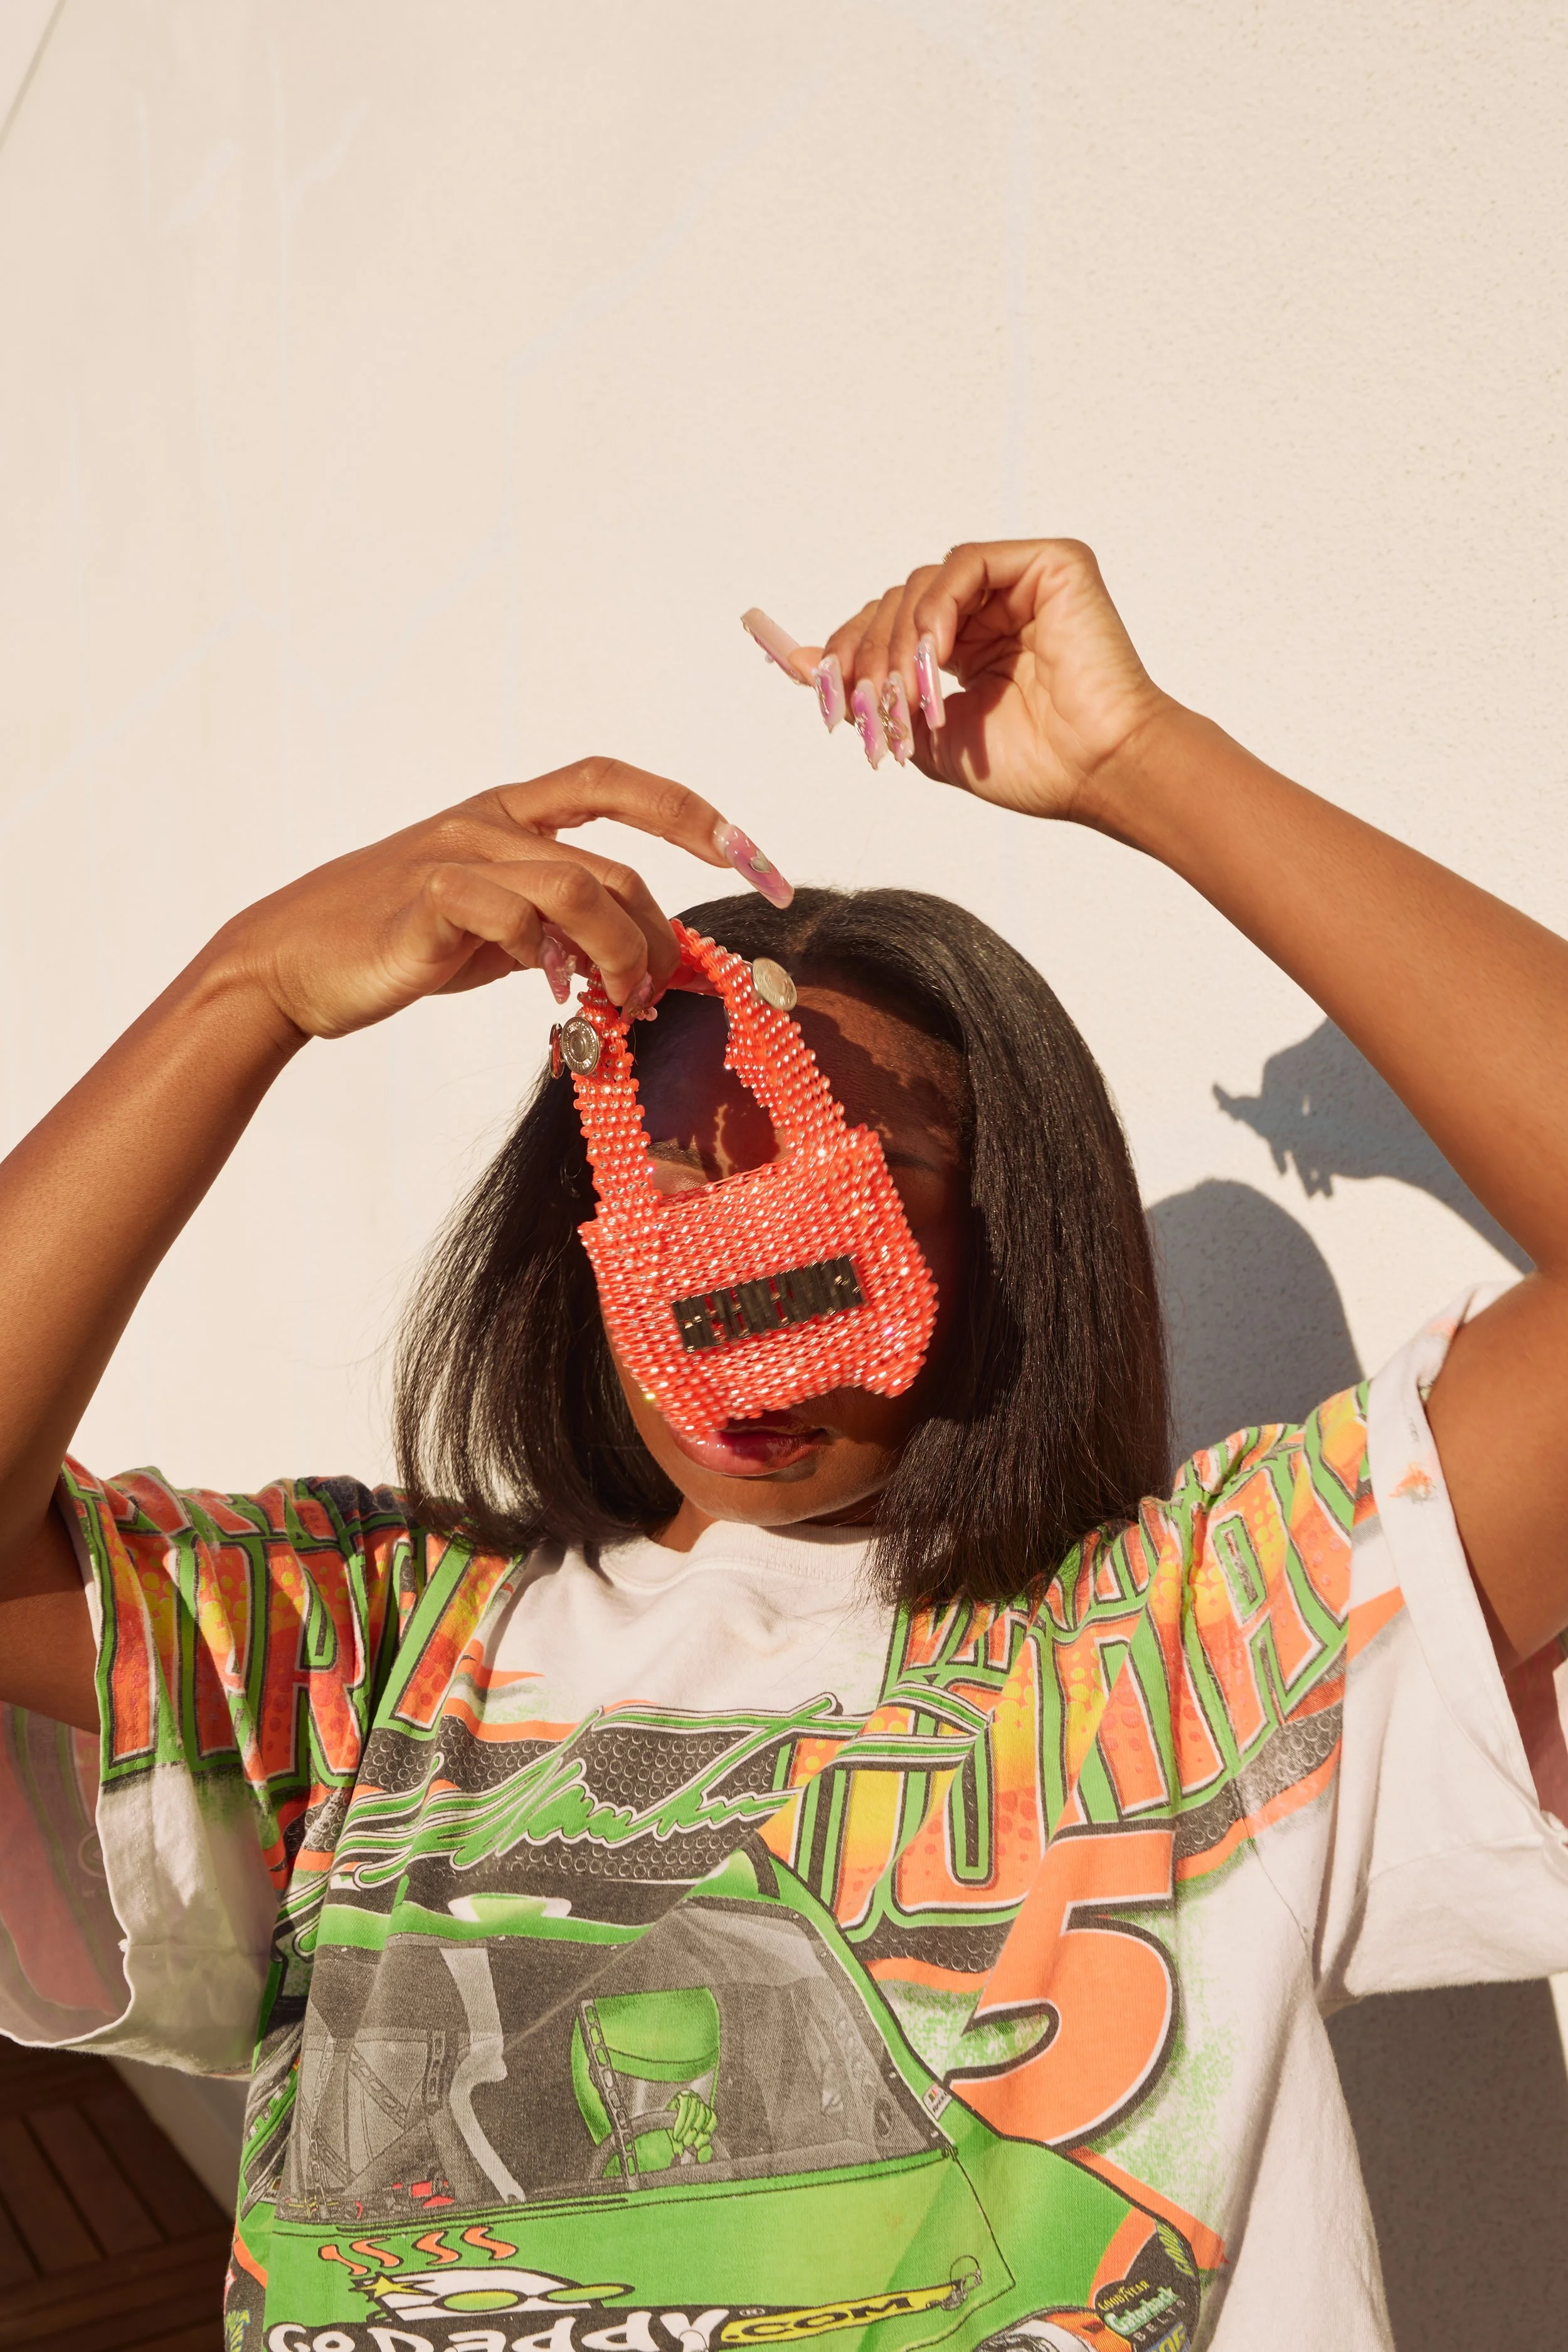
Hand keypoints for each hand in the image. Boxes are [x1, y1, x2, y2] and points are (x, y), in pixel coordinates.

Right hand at [205, 758, 790, 1040]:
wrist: (291, 962)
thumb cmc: (398, 941)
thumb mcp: (494, 929)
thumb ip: (557, 928)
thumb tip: (630, 959)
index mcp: (509, 813)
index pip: (612, 783)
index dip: (686, 809)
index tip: (749, 852)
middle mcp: (489, 821)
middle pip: (615, 867)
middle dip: (659, 936)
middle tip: (665, 994)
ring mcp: (457, 855)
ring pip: (578, 888)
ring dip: (620, 953)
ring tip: (622, 1001)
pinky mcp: (429, 900)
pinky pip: (513, 915)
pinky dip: (548, 955)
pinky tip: (551, 992)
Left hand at [791, 538, 1175, 822]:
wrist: (1095, 771)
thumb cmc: (1030, 765)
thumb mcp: (922, 734)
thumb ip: (867, 694)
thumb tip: (796, 663)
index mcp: (967, 648)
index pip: (887, 626)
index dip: (846, 651)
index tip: (820, 686)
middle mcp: (990, 610)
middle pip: (896, 603)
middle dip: (868, 655)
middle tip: (867, 705)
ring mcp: (1020, 584)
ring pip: (922, 583)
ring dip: (899, 641)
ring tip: (908, 695)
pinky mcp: (1051, 563)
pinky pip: (967, 563)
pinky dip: (938, 605)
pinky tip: (936, 654)